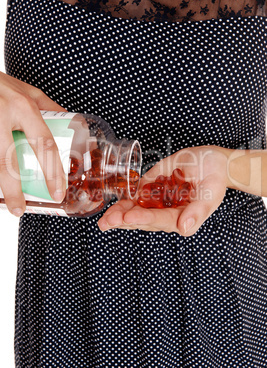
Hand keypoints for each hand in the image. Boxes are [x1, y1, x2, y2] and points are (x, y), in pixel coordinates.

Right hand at [0, 72, 66, 215]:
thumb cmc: (0, 84)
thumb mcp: (27, 91)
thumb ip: (48, 107)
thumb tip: (69, 123)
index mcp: (24, 107)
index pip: (43, 144)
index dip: (52, 172)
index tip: (57, 192)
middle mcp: (3, 115)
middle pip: (8, 160)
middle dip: (15, 189)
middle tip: (21, 209)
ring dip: (0, 187)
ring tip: (4, 205)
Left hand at [98, 146, 227, 235]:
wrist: (213, 162)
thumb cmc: (215, 178)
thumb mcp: (211, 194)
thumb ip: (197, 212)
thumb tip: (183, 228)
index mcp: (181, 217)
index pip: (160, 220)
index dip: (144, 219)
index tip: (129, 217)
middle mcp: (167, 212)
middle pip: (143, 219)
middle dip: (124, 220)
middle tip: (107, 221)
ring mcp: (158, 200)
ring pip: (136, 209)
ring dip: (120, 213)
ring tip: (105, 218)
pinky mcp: (153, 187)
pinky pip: (137, 195)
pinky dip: (124, 200)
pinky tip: (112, 204)